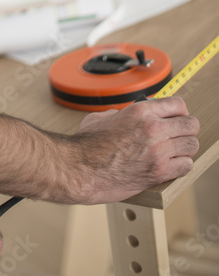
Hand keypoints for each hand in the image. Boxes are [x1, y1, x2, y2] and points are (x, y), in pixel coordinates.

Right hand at [72, 97, 198, 203]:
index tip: (175, 117)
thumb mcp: (103, 117)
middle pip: (191, 124)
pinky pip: (187, 165)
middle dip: (186, 129)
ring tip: (175, 151)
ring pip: (192, 145)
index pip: (178, 104)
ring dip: (185, 148)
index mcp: (140, 111)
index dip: (178, 111)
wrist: (82, 169)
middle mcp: (153, 128)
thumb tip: (129, 116)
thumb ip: (122, 114)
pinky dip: (181, 165)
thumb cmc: (87, 145)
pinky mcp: (159, 172)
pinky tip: (171, 164)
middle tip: (178, 134)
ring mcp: (158, 151)